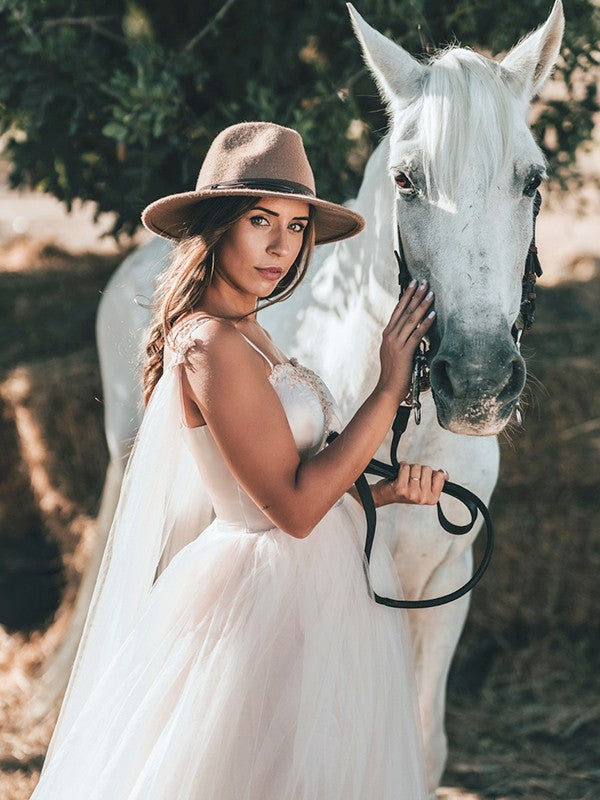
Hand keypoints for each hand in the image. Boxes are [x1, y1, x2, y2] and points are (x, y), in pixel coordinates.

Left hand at [374, 462, 447, 505]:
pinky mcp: (400, 488)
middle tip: (411, 478)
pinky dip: (401, 466)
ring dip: (409, 468)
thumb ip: (436, 480)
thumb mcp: (424, 487)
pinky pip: (405, 468)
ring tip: (405, 477)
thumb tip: (444, 473)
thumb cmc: (406, 489)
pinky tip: (398, 474)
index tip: (423, 478)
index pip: (439, 475)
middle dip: (419, 469)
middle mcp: (423, 498)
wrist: (386, 495)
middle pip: (427, 469)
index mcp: (432, 498)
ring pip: (416, 467)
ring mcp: (412, 494)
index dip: (430, 473)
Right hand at [376, 280, 434, 404]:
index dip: (406, 296)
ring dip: (422, 305)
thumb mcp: (393, 352)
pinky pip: (416, 334)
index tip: (413, 284)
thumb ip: (400, 339)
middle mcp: (390, 336)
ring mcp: (396, 343)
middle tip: (424, 282)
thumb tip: (412, 330)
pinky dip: (425, 324)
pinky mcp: (404, 352)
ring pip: (411, 320)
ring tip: (431, 294)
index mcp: (387, 334)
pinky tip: (433, 315)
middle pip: (404, 311)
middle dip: (415, 295)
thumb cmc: (394, 373)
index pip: (397, 310)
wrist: (388, 388)